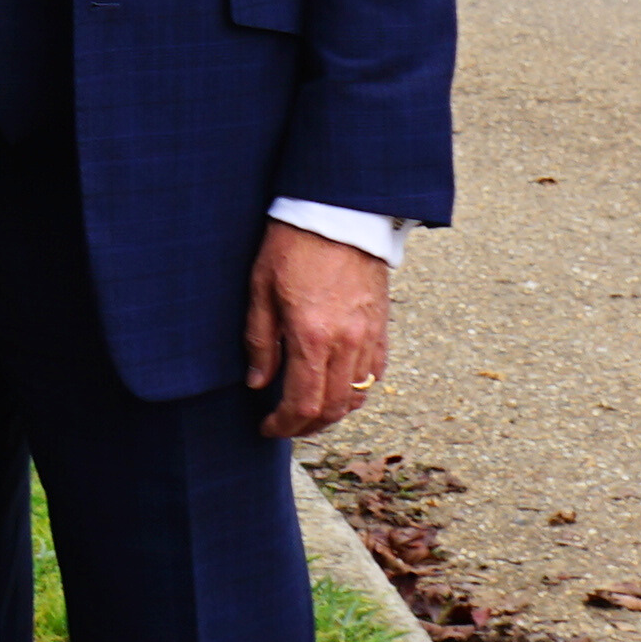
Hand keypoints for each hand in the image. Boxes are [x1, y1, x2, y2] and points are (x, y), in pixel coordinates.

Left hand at [242, 220, 393, 440]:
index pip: (303, 403)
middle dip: (305, 426)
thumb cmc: (293, 245)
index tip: (267, 427)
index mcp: (313, 336)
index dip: (283, 424)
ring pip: (357, 397)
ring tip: (307, 412)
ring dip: (331, 413)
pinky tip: (337, 390)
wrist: (339, 214)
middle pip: (332, 409)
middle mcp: (346, 343)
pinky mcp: (382, 328)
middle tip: (284, 426)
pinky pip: (375, 374)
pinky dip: (356, 392)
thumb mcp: (262, 290)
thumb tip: (258, 383)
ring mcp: (369, 337)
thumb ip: (261, 342)